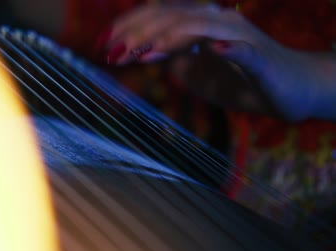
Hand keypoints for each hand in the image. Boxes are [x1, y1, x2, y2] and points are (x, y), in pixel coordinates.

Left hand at [97, 3, 335, 120]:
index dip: (129, 26)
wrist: (291, 91)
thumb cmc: (242, 82)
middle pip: (172, 16)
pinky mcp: (260, 57)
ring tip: (141, 53)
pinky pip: (243, 50)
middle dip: (138, 32)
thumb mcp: (197, 75)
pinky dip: (227, 49)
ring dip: (169, 38)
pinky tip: (211, 51)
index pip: (160, 17)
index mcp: (200, 25)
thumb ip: (174, 61)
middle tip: (110, 51)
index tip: (102, 44)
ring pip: (200, 27)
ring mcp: (239, 37)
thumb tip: (146, 54)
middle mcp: (217, 22)